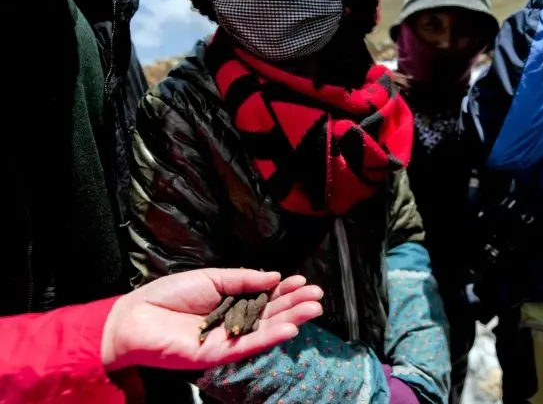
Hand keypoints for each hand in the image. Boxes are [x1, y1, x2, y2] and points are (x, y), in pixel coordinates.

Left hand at [101, 268, 322, 371]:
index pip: (265, 296)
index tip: (303, 281)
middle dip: (295, 303)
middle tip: (317, 295)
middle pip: (271, 313)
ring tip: (314, 308)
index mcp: (231, 301)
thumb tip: (273, 276)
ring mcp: (229, 339)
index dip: (285, 289)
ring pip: (266, 329)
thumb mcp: (211, 277)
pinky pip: (249, 345)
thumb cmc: (168, 295)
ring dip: (291, 319)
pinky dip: (271, 337)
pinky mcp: (220, 354)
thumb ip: (243, 279)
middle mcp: (234, 321)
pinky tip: (290, 328)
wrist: (135, 317)